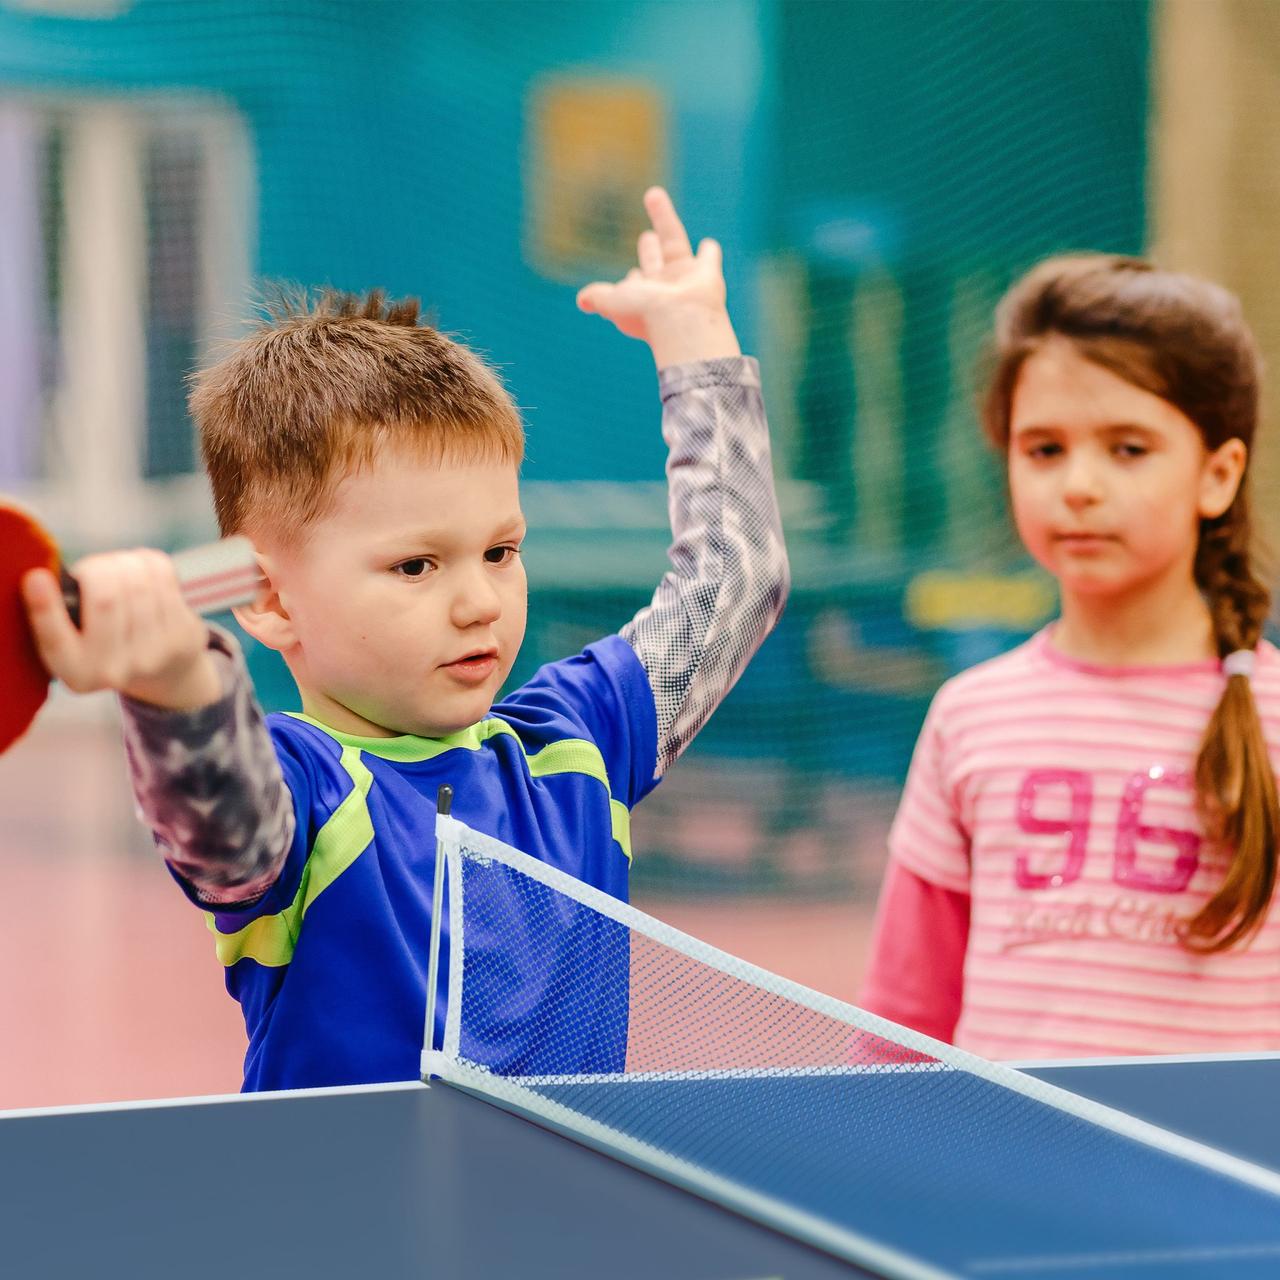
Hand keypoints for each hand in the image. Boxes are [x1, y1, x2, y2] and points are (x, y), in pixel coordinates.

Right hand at [21, 549, 222, 709]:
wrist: (165, 669)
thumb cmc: (106, 641)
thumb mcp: (75, 640)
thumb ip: (59, 614)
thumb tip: (47, 577)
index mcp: (76, 673)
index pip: (55, 641)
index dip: (44, 607)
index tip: (36, 578)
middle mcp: (113, 670)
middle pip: (105, 598)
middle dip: (96, 569)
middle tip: (94, 568)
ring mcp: (153, 654)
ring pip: (137, 582)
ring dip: (123, 562)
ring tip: (117, 566)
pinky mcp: (182, 634)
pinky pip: (163, 576)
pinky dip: (147, 561)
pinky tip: (141, 566)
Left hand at [576, 187, 740, 368]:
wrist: (681, 320)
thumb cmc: (645, 312)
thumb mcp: (612, 302)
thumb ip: (598, 297)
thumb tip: (581, 301)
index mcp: (643, 297)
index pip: (636, 283)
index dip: (633, 280)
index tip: (632, 277)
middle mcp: (665, 288)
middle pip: (655, 262)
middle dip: (649, 250)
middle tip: (646, 236)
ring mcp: (686, 279)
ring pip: (674, 242)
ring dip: (664, 218)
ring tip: (654, 194)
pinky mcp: (707, 274)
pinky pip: (709, 258)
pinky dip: (710, 252)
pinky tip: (709, 246)